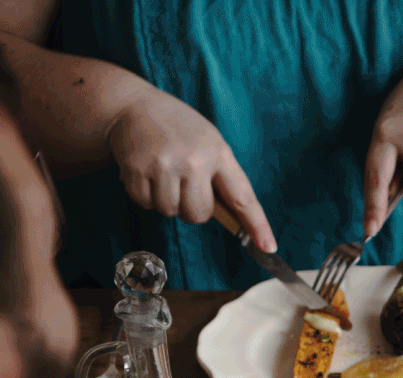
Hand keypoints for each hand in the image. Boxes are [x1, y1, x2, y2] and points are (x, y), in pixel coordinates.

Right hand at [106, 88, 275, 251]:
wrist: (135, 106)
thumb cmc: (180, 130)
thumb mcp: (210, 143)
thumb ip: (221, 177)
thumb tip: (231, 219)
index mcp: (219, 153)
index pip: (242, 197)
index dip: (256, 225)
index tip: (268, 247)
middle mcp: (194, 160)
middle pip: (199, 215)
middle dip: (191, 209)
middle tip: (184, 185)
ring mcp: (163, 165)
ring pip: (170, 212)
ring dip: (167, 202)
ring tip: (163, 175)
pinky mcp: (136, 169)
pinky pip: (145, 204)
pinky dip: (145, 197)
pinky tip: (146, 174)